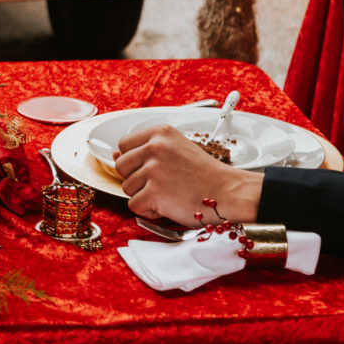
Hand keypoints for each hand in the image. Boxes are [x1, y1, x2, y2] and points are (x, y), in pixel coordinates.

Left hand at [114, 124, 262, 224]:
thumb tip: (114, 156)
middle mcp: (155, 147)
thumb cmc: (205, 175)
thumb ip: (146, 150)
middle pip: (121, 167)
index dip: (133, 161)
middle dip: (136, 179)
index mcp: (160, 133)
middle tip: (161, 183)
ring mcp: (154, 169)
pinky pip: (134, 205)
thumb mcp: (176, 150)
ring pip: (126, 188)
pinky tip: (168, 205)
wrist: (229, 193)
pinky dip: (149, 211)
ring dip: (144, 196)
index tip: (149, 168)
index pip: (123, 145)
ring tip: (169, 193)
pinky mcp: (154, 192)